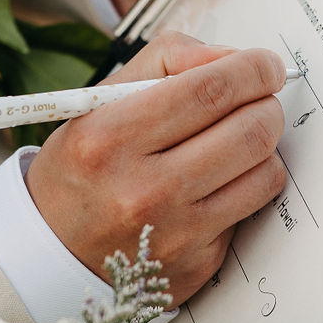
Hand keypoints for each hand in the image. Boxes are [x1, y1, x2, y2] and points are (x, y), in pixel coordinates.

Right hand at [25, 33, 287, 303]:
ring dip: (265, 147)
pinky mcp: (198, 264)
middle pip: (250, 131)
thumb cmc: (84, 166)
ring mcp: (174, 234)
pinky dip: (244, 189)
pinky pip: (250, 211)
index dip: (253, 69)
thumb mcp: (101, 101)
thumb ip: (166, 60)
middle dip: (267, 105)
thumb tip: (233, 58)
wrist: (55, 252)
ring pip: (265, 173)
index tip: (264, 66)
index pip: (210, 90)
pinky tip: (215, 184)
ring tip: (238, 140)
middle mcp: (143, 190)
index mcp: (110, 139)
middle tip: (259, 100)